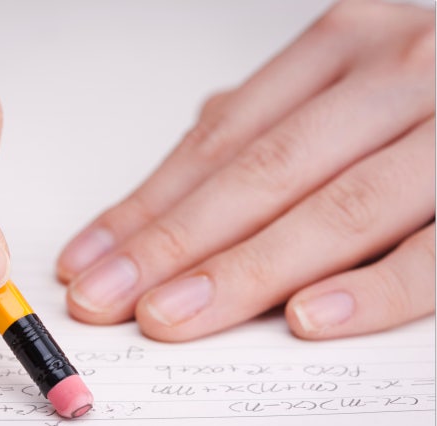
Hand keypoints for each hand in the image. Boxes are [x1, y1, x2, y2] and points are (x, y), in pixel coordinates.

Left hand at [57, 0, 434, 341]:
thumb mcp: (360, 68)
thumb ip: (284, 108)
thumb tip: (201, 132)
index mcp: (346, 45)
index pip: (220, 141)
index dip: (146, 205)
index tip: (90, 259)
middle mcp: (396, 75)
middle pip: (258, 175)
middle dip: (170, 244)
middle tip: (106, 298)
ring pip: (331, 210)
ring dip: (242, 272)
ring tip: (170, 318)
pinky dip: (376, 288)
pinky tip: (307, 319)